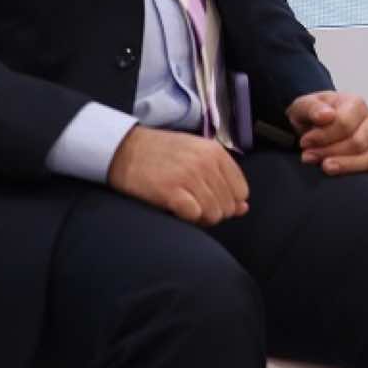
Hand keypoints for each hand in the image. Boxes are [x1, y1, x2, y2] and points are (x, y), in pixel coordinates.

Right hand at [107, 125, 250, 224]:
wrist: (124, 148)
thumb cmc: (162, 154)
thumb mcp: (197, 156)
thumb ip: (223, 179)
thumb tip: (243, 209)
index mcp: (216, 153)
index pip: (241, 191)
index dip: (228, 203)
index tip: (212, 202)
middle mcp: (206, 163)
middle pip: (228, 206)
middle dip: (215, 213)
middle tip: (196, 208)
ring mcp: (189, 176)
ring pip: (213, 213)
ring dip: (201, 218)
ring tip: (186, 209)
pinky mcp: (170, 191)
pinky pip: (194, 215)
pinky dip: (188, 218)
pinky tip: (177, 210)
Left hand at [288, 91, 367, 180]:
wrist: (311, 126)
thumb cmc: (310, 116)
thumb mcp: (302, 106)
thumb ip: (311, 108)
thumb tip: (326, 116)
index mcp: (355, 104)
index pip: (345, 123)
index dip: (323, 136)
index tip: (304, 142)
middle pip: (357, 143)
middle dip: (330, 152)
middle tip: (307, 157)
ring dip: (346, 166)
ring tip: (325, 167)